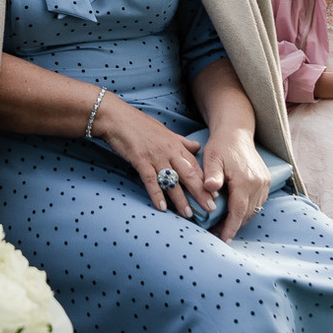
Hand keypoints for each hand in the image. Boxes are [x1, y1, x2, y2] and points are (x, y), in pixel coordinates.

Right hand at [94, 93, 209, 219]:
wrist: (117, 118)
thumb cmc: (139, 124)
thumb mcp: (165, 131)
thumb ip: (182, 142)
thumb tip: (197, 147)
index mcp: (176, 145)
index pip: (195, 167)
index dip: (205, 182)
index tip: (215, 196)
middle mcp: (169, 152)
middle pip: (189, 175)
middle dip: (200, 193)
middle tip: (210, 209)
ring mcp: (155, 157)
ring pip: (172, 181)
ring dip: (180, 199)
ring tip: (188, 214)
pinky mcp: (140, 160)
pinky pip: (151, 180)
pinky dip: (156, 194)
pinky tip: (161, 207)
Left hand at [197, 127, 269, 240]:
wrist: (237, 133)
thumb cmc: (221, 146)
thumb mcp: (212, 158)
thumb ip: (211, 174)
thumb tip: (210, 187)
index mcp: (245, 180)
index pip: (238, 210)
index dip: (231, 227)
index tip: (223, 239)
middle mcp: (258, 183)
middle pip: (247, 213)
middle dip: (233, 226)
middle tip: (217, 235)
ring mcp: (264, 183)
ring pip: (254, 210)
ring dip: (241, 220)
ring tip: (224, 227)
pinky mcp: (265, 181)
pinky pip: (258, 202)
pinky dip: (247, 211)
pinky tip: (235, 214)